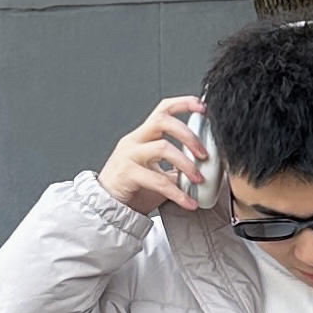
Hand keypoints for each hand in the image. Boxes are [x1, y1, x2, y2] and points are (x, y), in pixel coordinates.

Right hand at [99, 97, 209, 213]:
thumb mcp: (158, 172)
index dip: (183, 104)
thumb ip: (177, 167)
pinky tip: (189, 202)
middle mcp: (134, 141)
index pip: (163, 110)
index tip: (204, 107)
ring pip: (162, 147)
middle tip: (204, 154)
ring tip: (199, 180)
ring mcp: (129, 155)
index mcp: (143, 136)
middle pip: (162, 121)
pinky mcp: (127, 174)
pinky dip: (177, 192)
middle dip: (188, 135)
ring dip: (186, 163)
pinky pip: (158, 180)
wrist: (107, 208)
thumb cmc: (133, 189)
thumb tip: (205, 168)